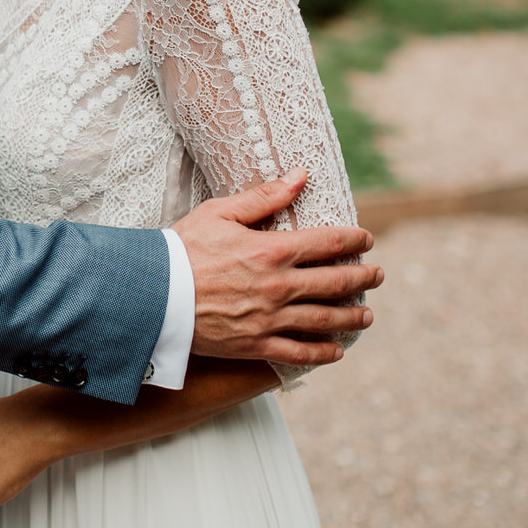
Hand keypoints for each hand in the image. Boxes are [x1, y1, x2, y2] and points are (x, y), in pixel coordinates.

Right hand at [173, 169, 379, 366]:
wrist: (151, 296)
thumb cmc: (181, 249)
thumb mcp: (220, 213)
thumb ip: (264, 197)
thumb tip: (301, 175)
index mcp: (272, 250)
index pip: (328, 242)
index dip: (354, 239)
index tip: (367, 240)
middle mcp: (278, 286)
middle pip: (335, 281)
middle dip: (363, 277)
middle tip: (377, 275)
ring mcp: (269, 319)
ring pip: (325, 319)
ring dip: (351, 316)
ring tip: (367, 314)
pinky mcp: (255, 345)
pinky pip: (298, 353)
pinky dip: (322, 353)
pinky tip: (336, 350)